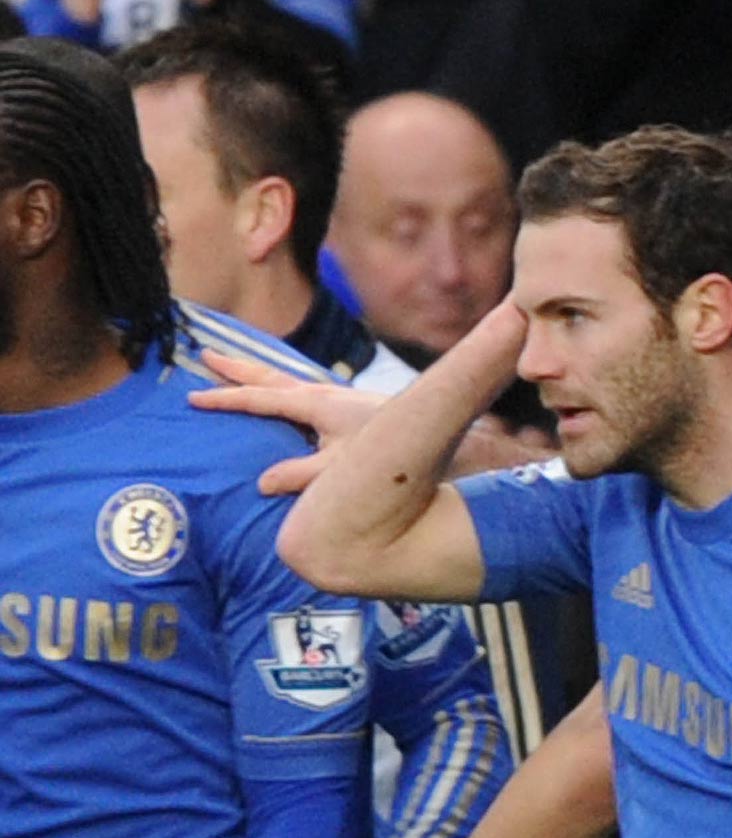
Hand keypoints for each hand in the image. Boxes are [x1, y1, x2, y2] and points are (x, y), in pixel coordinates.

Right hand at [189, 352, 387, 493]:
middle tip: (205, 354)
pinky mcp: (347, 404)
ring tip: (233, 364)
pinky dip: (282, 385)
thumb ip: (301, 475)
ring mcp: (336, 396)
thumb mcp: (341, 470)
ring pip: (285, 379)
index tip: (193, 397)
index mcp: (315, 405)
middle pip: (269, 376)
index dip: (225, 399)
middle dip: (236, 367)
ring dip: (257, 372)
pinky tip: (284, 391)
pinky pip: (302, 388)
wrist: (433, 435)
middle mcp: (322, 394)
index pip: (259, 400)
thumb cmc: (391, 455)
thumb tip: (262, 483)